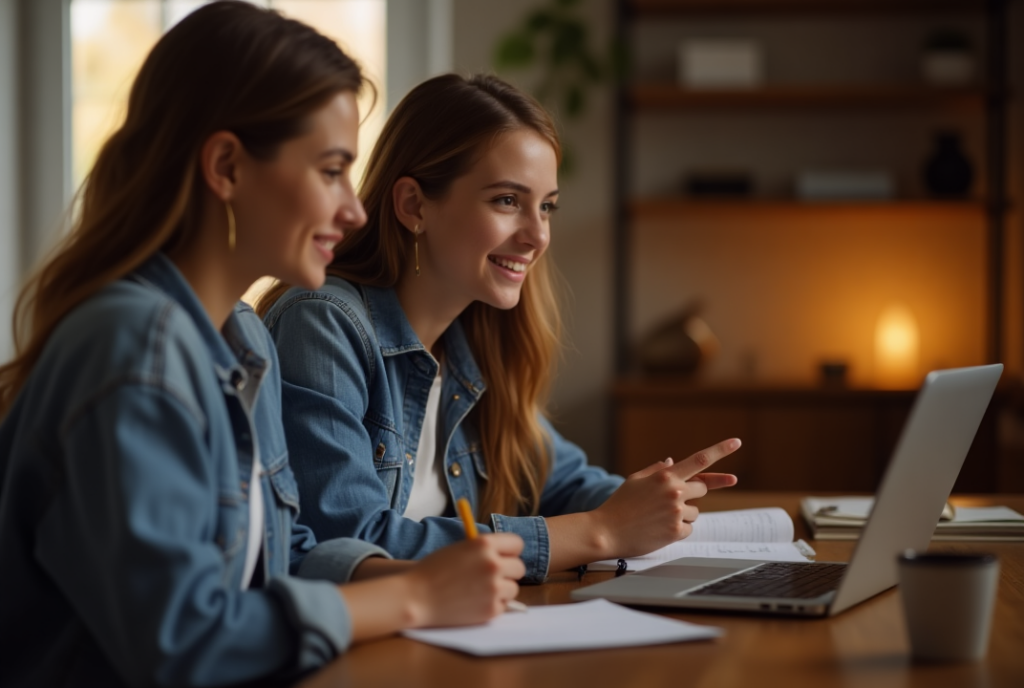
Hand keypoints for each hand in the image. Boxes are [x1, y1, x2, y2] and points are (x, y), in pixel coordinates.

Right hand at [404, 533, 525, 627]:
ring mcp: (494, 588)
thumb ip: (483, 550)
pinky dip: (492, 605)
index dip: (510, 551)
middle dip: (508, 572)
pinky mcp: (491, 609)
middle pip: (519, 567)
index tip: (505, 556)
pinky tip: (473, 602)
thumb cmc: (434, 571)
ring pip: (513, 588)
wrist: (416, 597)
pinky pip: (503, 605)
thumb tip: (506, 554)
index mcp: (484, 544)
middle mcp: (493, 564)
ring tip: (479, 591)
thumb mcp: (459, 549)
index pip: (517, 544)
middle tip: (492, 577)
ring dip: (501, 590)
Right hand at [591, 438, 740, 558]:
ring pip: (695, 511)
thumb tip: (671, 461)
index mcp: (666, 476)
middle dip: (691, 494)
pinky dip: (678, 530)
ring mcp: (677, 512)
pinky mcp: (676, 532)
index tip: (736, 442)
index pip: (700, 460)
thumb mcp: (635, 480)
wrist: (605, 532)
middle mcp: (675, 492)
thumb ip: (656, 470)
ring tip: (658, 518)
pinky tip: (659, 529)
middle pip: (701, 489)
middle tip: (670, 501)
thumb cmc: (619, 504)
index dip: (720, 450)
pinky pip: (689, 528)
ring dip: (682, 514)